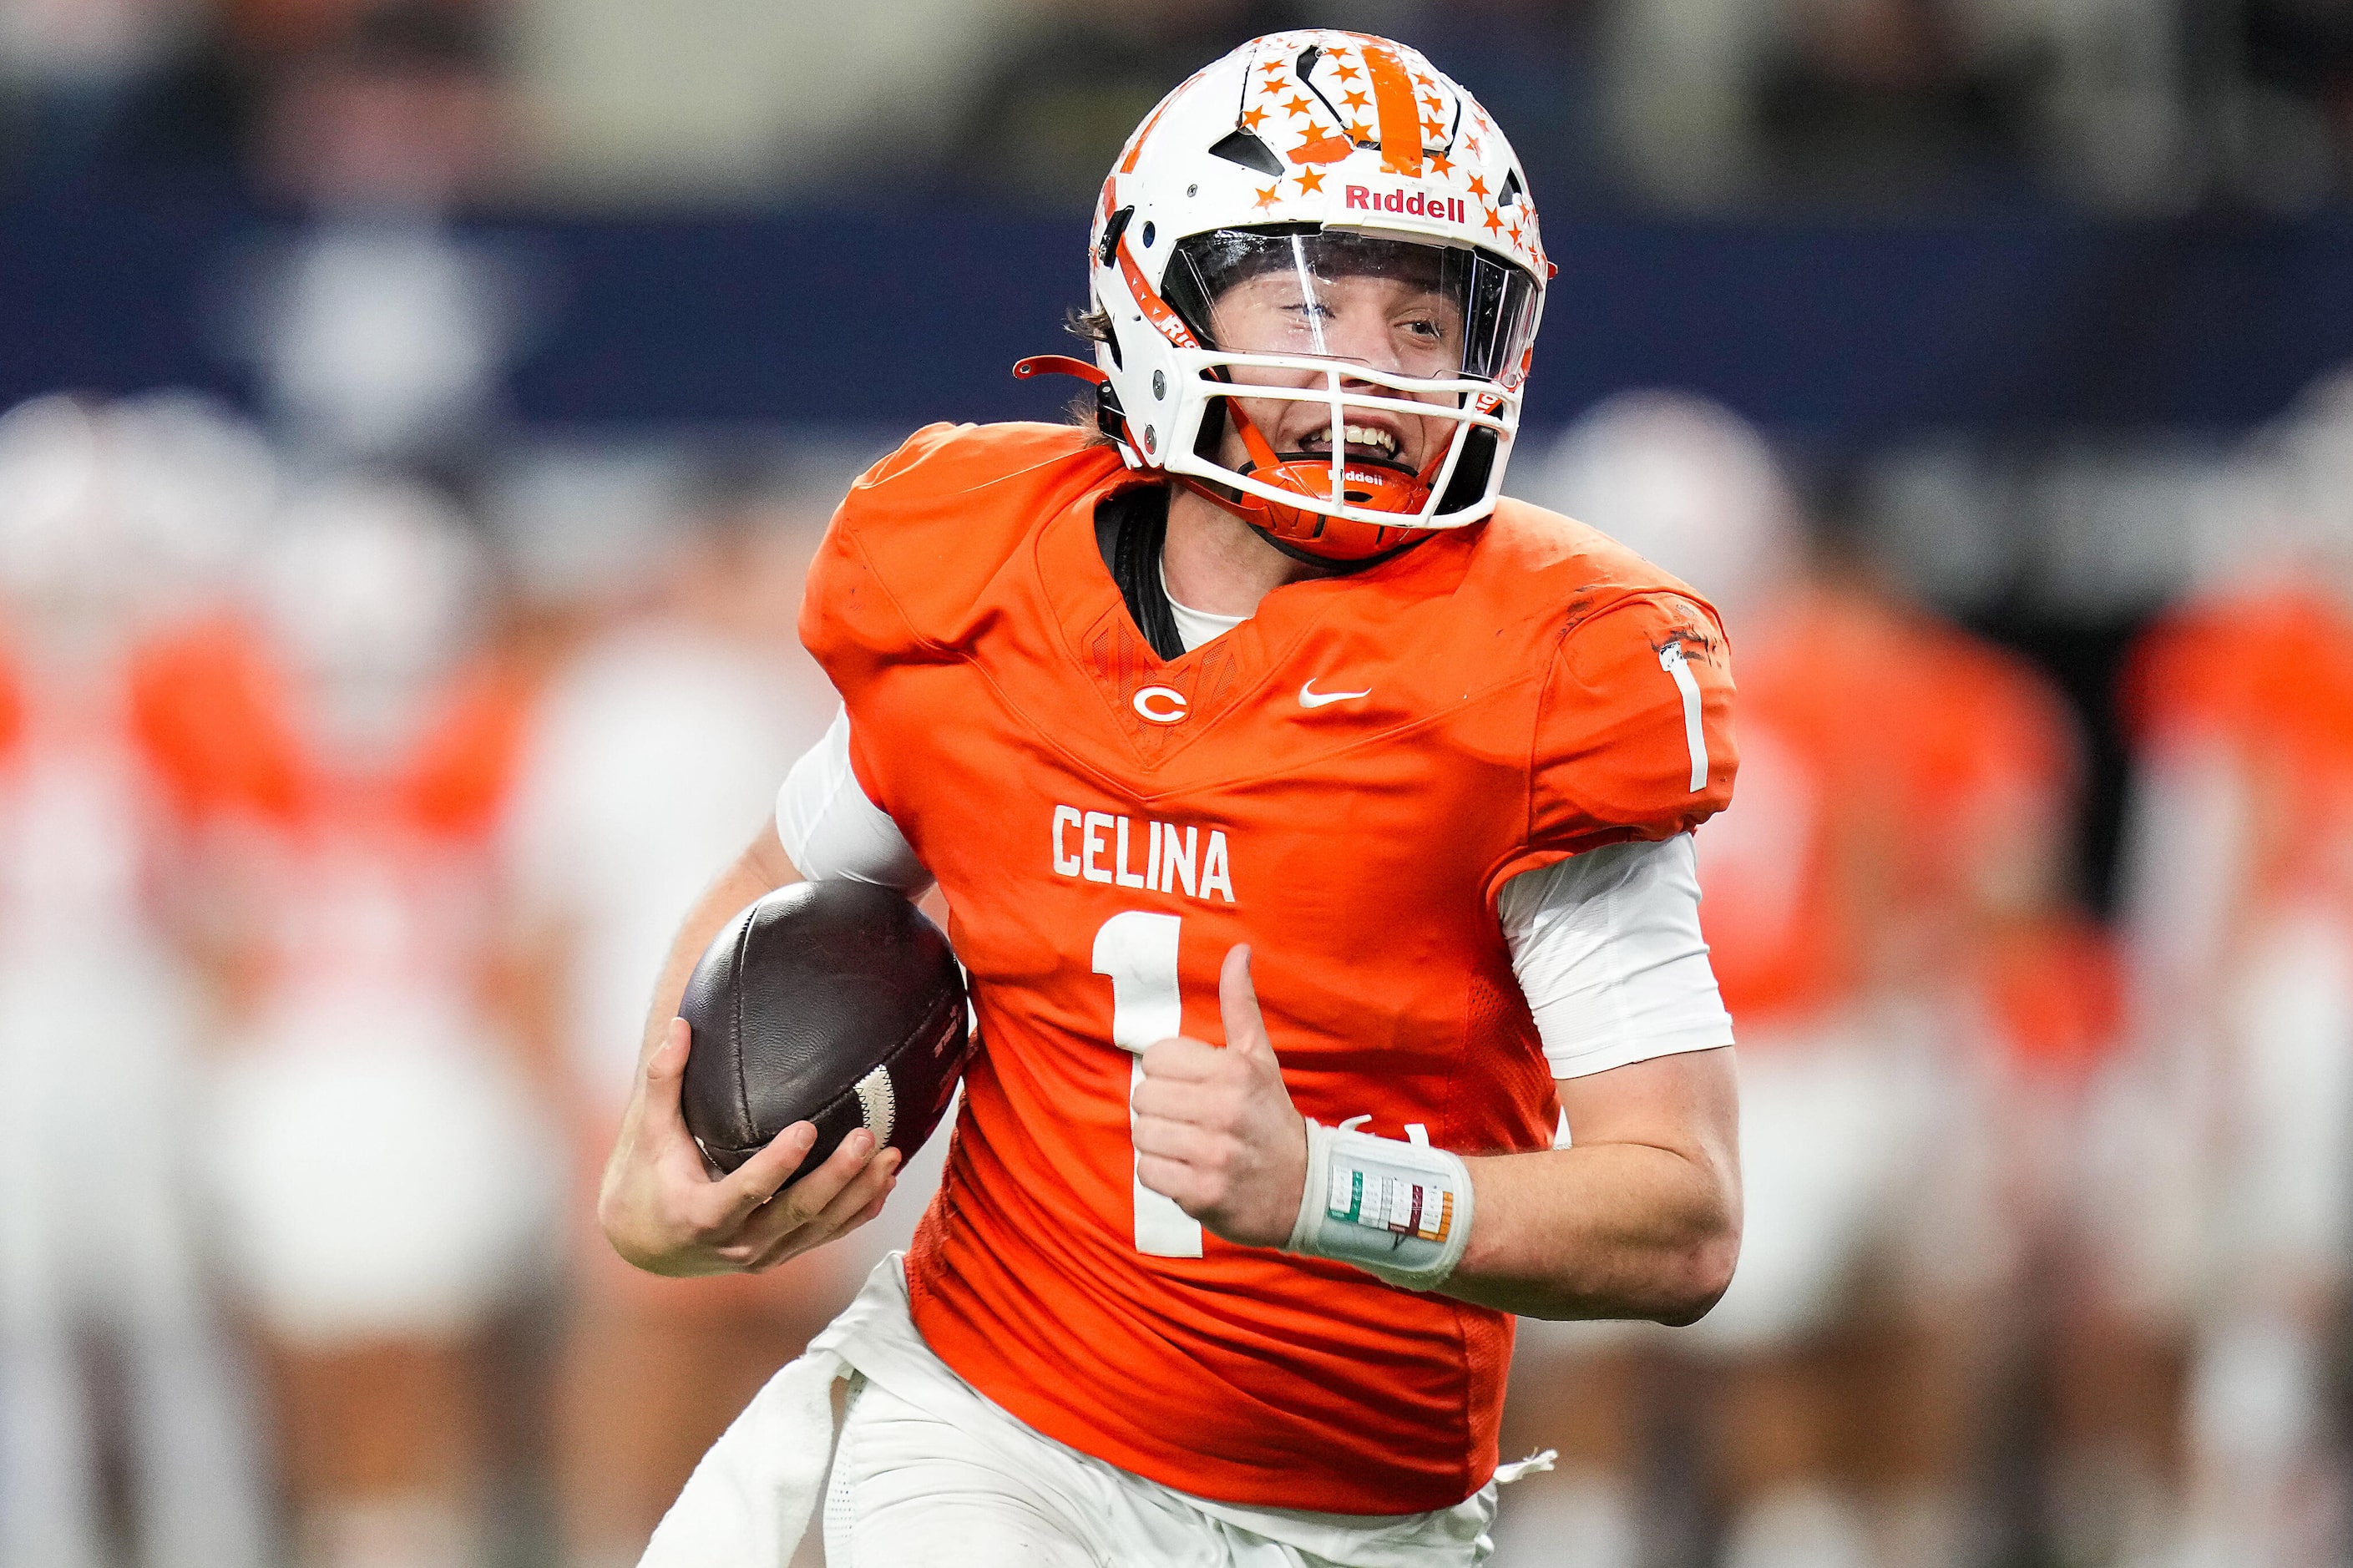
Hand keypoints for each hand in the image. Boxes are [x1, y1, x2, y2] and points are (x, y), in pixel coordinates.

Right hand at [598, 1017, 900, 1275]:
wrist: (647, 1243)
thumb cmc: (646, 1180)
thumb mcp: (648, 1133)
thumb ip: (663, 1079)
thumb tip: (680, 1024)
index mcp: (702, 1214)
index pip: (747, 1190)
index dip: (778, 1164)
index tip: (806, 1128)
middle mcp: (737, 1242)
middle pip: (797, 1212)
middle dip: (837, 1176)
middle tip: (866, 1136)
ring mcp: (763, 1254)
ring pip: (820, 1228)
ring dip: (859, 1192)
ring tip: (891, 1155)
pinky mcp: (781, 1255)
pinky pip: (826, 1237)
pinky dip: (858, 1213)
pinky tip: (885, 1185)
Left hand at [1131, 945, 1307, 1248]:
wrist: (1305, 1190)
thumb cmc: (1271, 1117)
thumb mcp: (1260, 1058)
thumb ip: (1240, 1005)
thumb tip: (1239, 950)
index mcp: (1233, 1071)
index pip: (1156, 1058)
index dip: (1168, 1073)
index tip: (1193, 1087)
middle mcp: (1223, 1109)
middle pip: (1143, 1097)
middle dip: (1161, 1109)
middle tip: (1191, 1119)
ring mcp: (1213, 1153)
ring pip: (1142, 1134)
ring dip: (1159, 1142)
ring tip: (1189, 1145)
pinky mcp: (1202, 1192)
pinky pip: (1147, 1172)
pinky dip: (1161, 1174)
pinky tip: (1188, 1170)